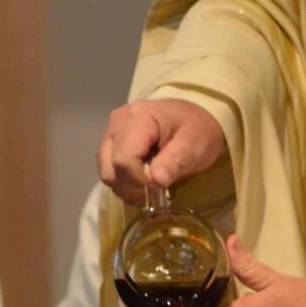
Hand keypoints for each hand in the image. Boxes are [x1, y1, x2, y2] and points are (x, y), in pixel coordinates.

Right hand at [99, 99, 226, 204]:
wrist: (197, 117)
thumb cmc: (198, 129)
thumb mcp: (195, 144)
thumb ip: (176, 160)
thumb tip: (156, 180)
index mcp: (137, 118)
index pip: (124, 160)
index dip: (140, 181)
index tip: (162, 186)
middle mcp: (116, 124)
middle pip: (110, 170)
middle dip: (133, 187)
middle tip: (158, 189)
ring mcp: (111, 135)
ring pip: (107, 174)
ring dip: (128, 188)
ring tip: (152, 185)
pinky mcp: (111, 145)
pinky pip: (110, 172)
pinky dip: (126, 184)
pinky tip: (144, 181)